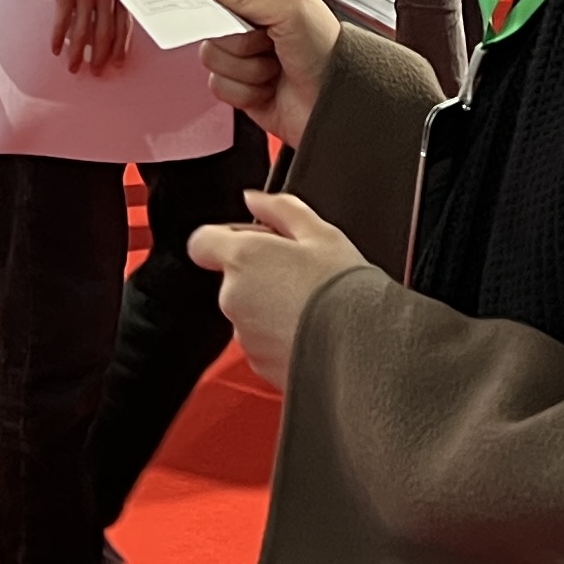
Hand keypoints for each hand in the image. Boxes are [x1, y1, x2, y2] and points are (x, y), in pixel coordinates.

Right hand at [48, 0, 134, 73]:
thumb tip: (109, 34)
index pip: (123, 25)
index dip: (120, 47)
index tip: (117, 64)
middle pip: (105, 32)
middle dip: (100, 56)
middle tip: (96, 72)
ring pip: (83, 31)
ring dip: (78, 53)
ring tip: (74, 68)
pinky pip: (62, 21)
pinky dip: (59, 38)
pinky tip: (56, 49)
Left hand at [186, 191, 368, 387]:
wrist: (362, 347)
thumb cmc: (344, 289)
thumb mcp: (320, 233)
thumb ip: (280, 209)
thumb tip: (253, 199)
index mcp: (243, 258)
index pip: (202, 242)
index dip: (224, 238)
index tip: (252, 241)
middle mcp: (233, 297)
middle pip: (232, 277)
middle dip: (258, 273)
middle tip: (299, 272)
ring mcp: (244, 335)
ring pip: (247, 311)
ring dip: (268, 305)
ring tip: (310, 305)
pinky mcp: (258, 364)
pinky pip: (261, 342)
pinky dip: (278, 335)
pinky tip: (309, 330)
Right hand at [194, 0, 342, 148]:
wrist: (337, 102)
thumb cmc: (329, 51)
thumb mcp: (290, 9)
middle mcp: (253, 22)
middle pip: (212, 21)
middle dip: (238, 38)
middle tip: (267, 40)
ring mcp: (245, 55)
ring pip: (212, 55)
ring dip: (246, 67)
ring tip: (274, 66)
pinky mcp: (240, 85)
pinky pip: (218, 84)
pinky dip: (245, 90)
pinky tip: (269, 86)